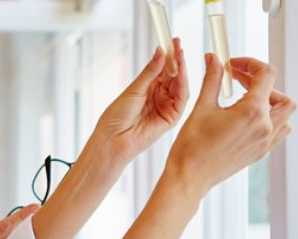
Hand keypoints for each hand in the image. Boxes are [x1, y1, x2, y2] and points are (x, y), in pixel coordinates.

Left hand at [89, 38, 191, 164]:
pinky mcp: (172, 118)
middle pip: (173, 75)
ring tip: (180, 55)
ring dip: (181, 70)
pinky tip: (180, 73)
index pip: (162, 68)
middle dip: (176, 59)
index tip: (171, 40)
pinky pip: (181, 99)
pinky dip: (183, 85)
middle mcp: (159, 96)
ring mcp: (166, 106)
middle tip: (178, 44)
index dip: (168, 55)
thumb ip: (150, 72)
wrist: (114, 138)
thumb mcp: (134, 89)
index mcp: (148, 88)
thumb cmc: (117, 116)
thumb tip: (160, 51)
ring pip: (179, 85)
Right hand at [162, 55, 294, 194]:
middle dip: (261, 82)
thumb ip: (213, 79)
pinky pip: (278, 131)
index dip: (250, 64)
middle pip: (280, 94)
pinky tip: (247, 117)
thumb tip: (214, 59)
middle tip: (238, 80)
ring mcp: (265, 142)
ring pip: (285, 114)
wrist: (190, 177)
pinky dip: (270, 119)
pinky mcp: (260, 152)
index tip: (233, 65)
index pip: (265, 75)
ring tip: (246, 98)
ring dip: (271, 101)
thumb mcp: (202, 106)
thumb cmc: (192, 146)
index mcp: (252, 112)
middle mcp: (264, 127)